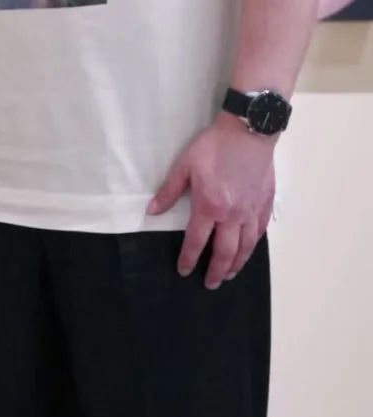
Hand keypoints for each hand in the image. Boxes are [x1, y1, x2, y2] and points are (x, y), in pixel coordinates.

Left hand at [148, 114, 275, 288]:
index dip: (189, 258)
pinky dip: (253, 246)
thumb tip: (152, 211)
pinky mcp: (264, 205)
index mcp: (209, 206)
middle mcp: (232, 216)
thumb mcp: (184, 165)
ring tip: (228, 275)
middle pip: (224, 252)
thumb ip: (169, 191)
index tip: (183, 271)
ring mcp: (251, 212)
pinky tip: (248, 251)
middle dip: (215, 271)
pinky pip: (259, 233)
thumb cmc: (213, 147)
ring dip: (236, 265)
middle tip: (209, 284)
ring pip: (245, 248)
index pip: (197, 241)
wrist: (247, 132)